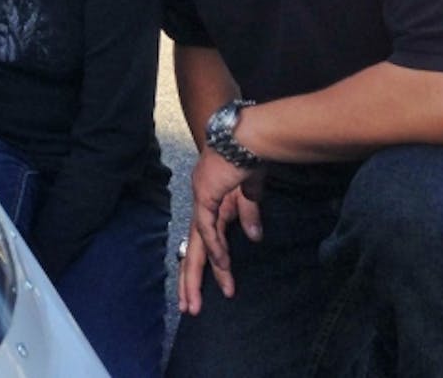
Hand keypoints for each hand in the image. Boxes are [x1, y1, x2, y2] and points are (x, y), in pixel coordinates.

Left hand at [180, 150, 263, 309]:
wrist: (245, 134)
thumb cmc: (247, 156)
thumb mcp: (250, 190)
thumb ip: (248, 211)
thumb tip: (254, 236)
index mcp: (209, 204)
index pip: (201, 241)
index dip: (202, 265)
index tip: (204, 288)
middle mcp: (201, 205)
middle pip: (192, 249)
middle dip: (189, 281)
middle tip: (188, 309)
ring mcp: (201, 200)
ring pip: (195, 246)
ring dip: (198, 275)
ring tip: (197, 302)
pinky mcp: (206, 194)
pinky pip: (209, 229)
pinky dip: (215, 249)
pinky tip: (220, 267)